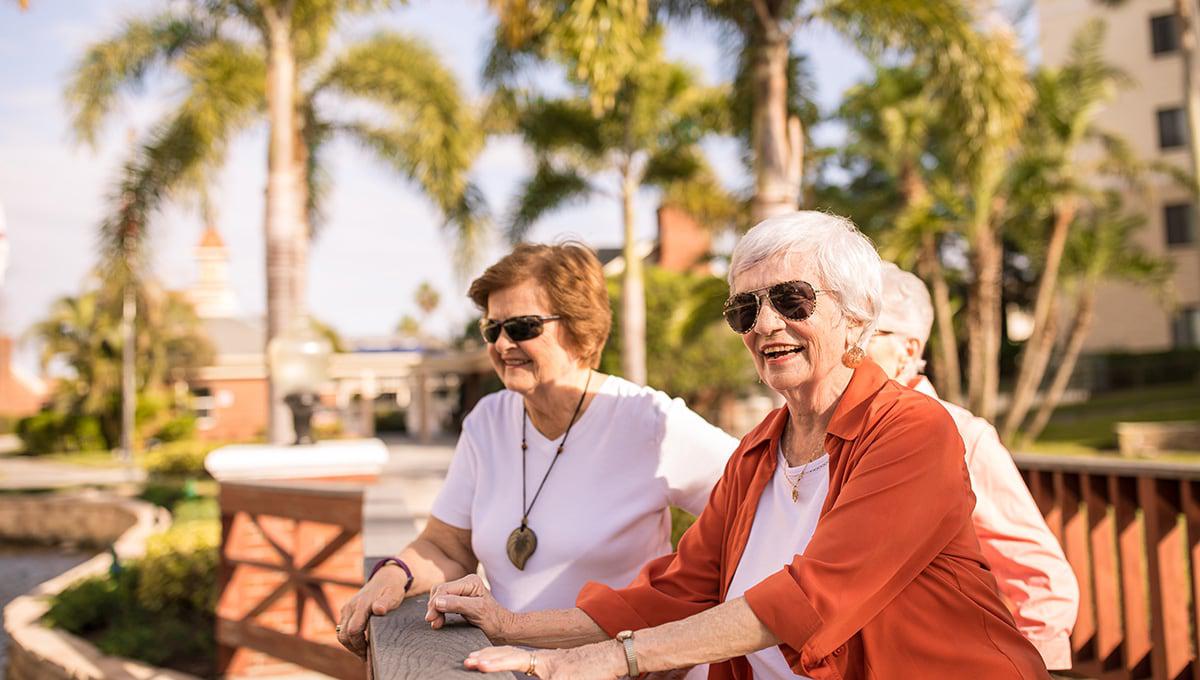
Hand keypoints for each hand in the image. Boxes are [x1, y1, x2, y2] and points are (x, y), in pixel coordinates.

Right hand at [336, 564, 408, 658]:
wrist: (386, 577)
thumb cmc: (392, 588)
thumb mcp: (394, 594)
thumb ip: (386, 602)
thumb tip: (378, 610)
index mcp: (361, 604)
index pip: (353, 630)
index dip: (359, 645)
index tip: (369, 653)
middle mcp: (350, 606)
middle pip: (344, 635)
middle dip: (354, 648)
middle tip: (367, 657)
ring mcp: (347, 608)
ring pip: (341, 633)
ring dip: (350, 645)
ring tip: (364, 652)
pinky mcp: (346, 611)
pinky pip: (342, 629)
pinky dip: (349, 638)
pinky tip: (361, 643)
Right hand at [425, 574, 512, 640]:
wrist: (502, 628)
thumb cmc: (494, 620)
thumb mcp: (477, 611)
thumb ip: (457, 604)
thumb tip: (437, 602)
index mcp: (470, 581)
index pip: (445, 589)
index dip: (435, 603)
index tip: (431, 618)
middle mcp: (465, 583)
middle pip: (440, 591)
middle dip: (434, 606)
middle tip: (433, 622)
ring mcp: (462, 591)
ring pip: (440, 596)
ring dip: (435, 610)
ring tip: (436, 623)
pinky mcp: (459, 600)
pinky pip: (443, 602)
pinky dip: (439, 611)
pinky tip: (439, 620)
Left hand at [464, 642, 625, 678]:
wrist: (613, 657)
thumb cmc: (588, 668)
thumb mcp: (561, 671)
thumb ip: (542, 672)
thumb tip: (527, 671)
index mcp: (543, 661)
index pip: (512, 657)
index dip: (492, 657)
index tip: (473, 659)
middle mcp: (546, 663)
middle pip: (512, 657)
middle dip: (489, 659)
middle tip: (468, 660)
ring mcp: (556, 671)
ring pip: (524, 668)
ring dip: (500, 663)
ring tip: (481, 664)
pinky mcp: (565, 679)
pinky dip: (543, 679)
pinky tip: (540, 677)